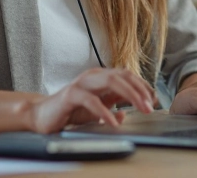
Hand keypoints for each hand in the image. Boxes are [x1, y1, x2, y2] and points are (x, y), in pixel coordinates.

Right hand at [25, 68, 156, 133]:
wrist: (42, 116)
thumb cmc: (70, 111)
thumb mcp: (97, 108)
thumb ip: (112, 104)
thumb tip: (126, 112)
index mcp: (100, 77)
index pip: (127, 75)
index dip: (143, 85)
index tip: (154, 99)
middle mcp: (93, 76)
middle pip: (123, 75)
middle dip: (140, 89)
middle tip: (151, 105)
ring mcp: (81, 83)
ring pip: (111, 81)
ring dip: (130, 95)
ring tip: (141, 109)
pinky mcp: (70, 95)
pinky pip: (92, 101)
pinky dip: (105, 111)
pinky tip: (113, 122)